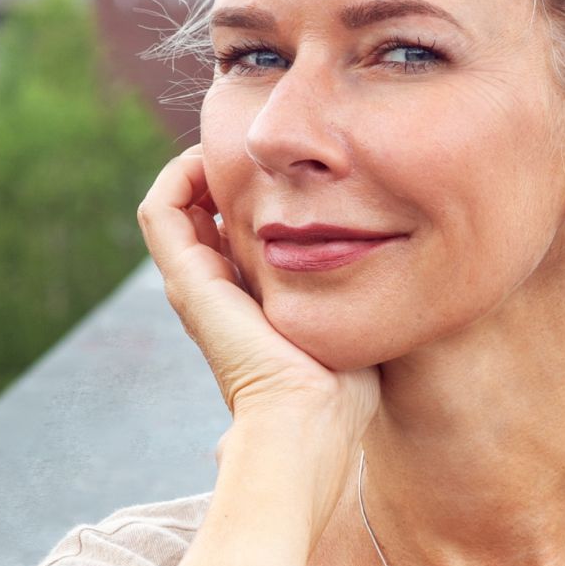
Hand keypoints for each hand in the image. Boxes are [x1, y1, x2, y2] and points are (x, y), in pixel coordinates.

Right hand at [137, 145, 380, 436]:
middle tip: (266, 150)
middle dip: (229, 173)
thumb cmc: (342, 389)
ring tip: (239, 147)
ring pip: (174, 206)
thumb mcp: (351, 324)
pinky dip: (178, 175)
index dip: (254, 196)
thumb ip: (360, 299)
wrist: (310, 418)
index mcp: (250, 303)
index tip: (293, 171)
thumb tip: (404, 287)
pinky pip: (160, 210)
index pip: (234, 234)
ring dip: (199, 167)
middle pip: (202, 215)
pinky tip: (218, 159)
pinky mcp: (187, 282)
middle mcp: (216, 293)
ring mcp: (195, 287)